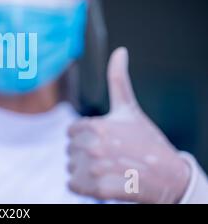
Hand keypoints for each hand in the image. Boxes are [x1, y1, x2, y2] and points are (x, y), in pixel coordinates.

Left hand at [67, 47, 189, 202]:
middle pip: (70, 151)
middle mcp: (92, 146)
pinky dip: (83, 187)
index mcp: (96, 125)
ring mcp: (95, 169)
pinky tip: (102, 182)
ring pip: (71, 168)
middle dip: (84, 154)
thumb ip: (118, 79)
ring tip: (108, 170)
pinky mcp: (98, 190)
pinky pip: (73, 185)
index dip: (85, 136)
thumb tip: (120, 50)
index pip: (71, 131)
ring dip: (84, 171)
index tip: (103, 141)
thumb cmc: (148, 141)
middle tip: (108, 157)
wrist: (169, 177)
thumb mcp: (130, 109)